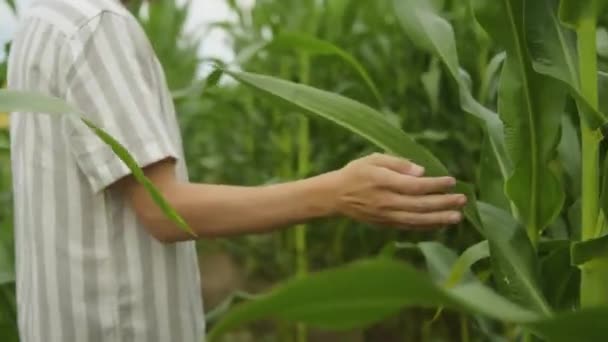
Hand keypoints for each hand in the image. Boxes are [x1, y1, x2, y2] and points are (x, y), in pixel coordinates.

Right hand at [331, 153, 465, 229]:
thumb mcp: (373, 159)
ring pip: (417, 219)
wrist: (335, 196)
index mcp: (383, 182)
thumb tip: (421, 171)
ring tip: (457, 217)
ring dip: (439, 218)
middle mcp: (386, 201)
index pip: (415, 186)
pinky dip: (426, 226)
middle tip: (462, 199)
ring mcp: (386, 216)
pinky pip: (409, 226)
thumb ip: (397, 163)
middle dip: (443, 202)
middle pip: (420, 204)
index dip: (435, 184)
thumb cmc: (356, 172)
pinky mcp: (385, 224)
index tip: (451, 180)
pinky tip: (440, 224)